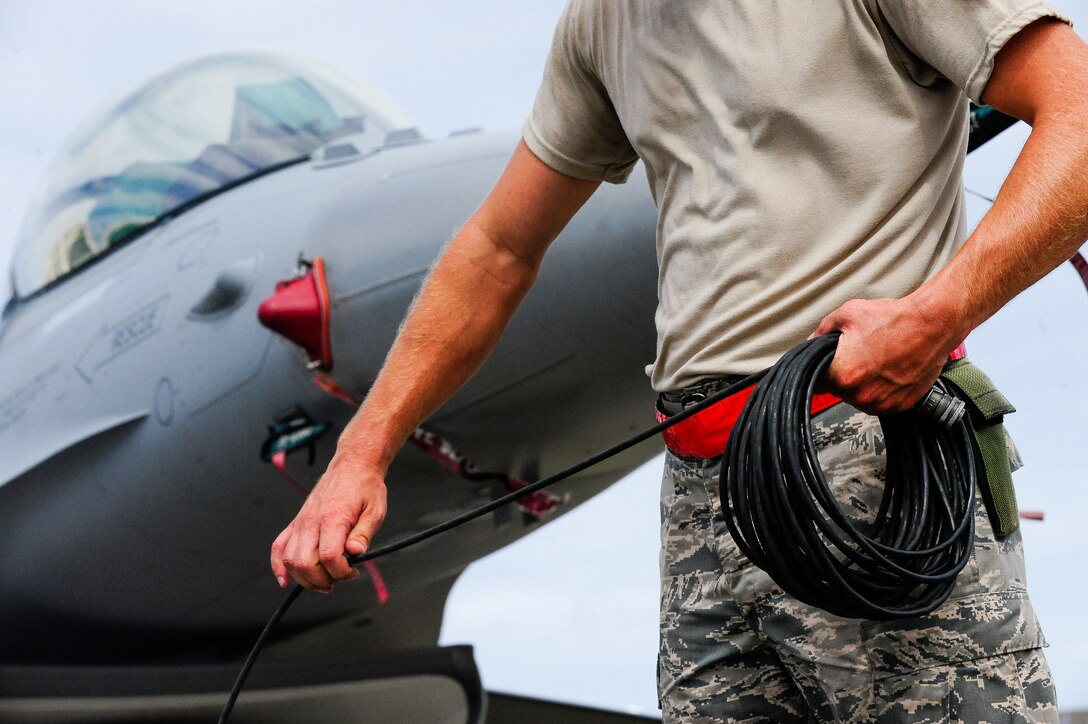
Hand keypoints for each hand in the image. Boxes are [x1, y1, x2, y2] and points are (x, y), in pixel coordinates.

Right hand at [270, 451, 387, 591]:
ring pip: (290, 560)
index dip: (341, 572)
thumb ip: (364, 534)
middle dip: (321, 580)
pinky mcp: (296, 522)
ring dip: (304, 579)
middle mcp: (312, 521)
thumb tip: (356, 553)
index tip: (353, 571)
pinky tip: (285, 579)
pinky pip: (279, 546)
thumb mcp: (375, 511)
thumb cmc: (365, 488)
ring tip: (322, 582)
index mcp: (333, 518)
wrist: (352, 467)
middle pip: (305, 563)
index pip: (329, 556)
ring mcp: (301, 522)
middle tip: (337, 580)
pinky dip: (278, 565)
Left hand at [811, 296, 961, 414]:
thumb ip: (822, 331)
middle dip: (843, 375)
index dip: (821, 371)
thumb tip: (810, 342)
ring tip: (877, 361)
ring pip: (859, 398)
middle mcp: (861, 395)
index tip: (827, 365)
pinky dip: (880, 390)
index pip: (817, 383)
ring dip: (862, 385)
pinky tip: (888, 370)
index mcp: (843, 375)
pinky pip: (879, 402)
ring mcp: (881, 403)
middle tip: (859, 355)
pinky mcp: (899, 406)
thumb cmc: (894, 319)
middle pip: (838, 391)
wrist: (933, 324)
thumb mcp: (848, 314)